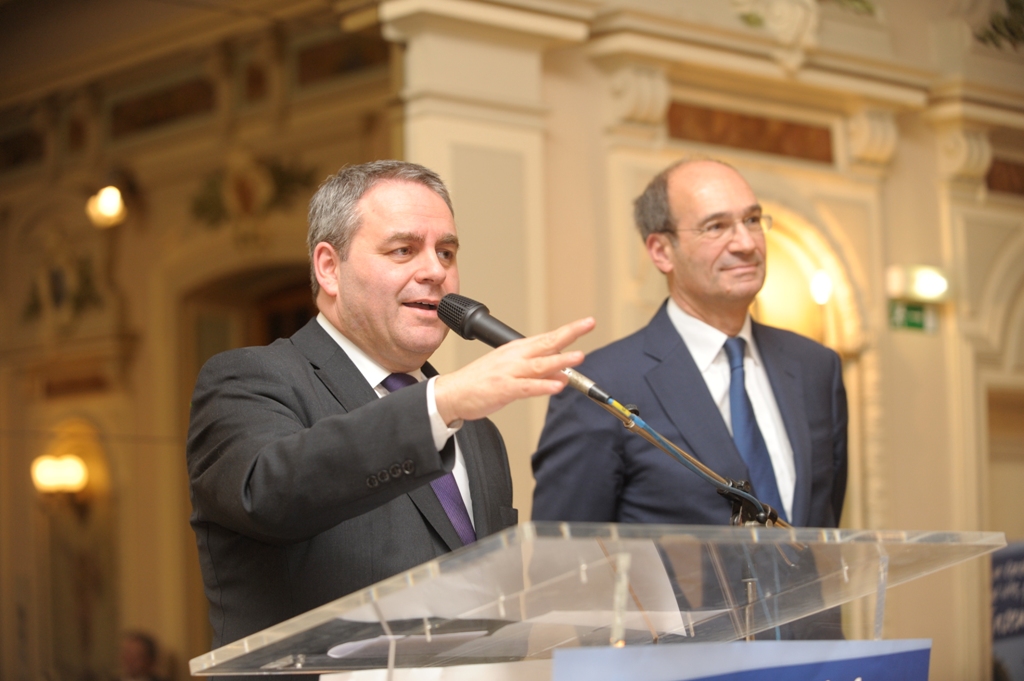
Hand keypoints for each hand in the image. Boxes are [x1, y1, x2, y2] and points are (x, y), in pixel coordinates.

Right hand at [433, 317, 595, 422]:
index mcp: (517, 350)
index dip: (569, 330)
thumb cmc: (481, 381)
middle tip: (588, 324)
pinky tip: (557, 386)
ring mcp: (509, 372)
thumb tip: (561, 375)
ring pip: (539, 364)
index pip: (548, 337)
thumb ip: (539, 374)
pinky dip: (543, 386)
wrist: (453, 392)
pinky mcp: (503, 389)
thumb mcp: (512, 374)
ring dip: (560, 360)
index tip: (587, 323)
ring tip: (578, 356)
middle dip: (569, 333)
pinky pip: (527, 387)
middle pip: (546, 343)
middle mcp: (515, 357)